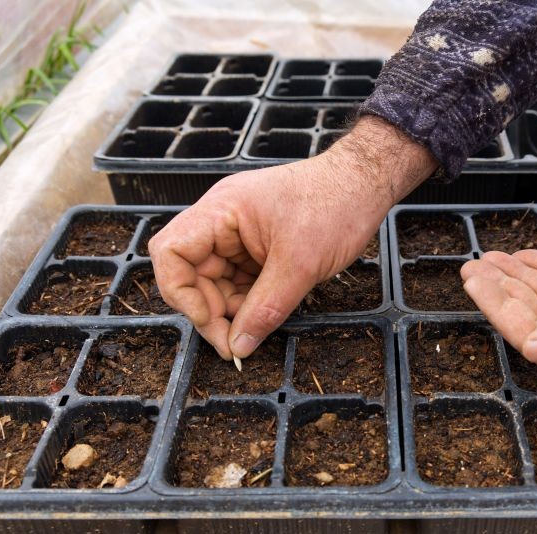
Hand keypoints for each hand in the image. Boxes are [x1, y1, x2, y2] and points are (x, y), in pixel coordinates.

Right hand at [150, 116, 435, 362]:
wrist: (366, 184)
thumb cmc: (335, 205)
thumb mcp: (301, 265)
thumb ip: (266, 308)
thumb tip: (239, 346)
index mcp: (221, 212)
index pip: (170, 252)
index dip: (181, 293)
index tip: (211, 322)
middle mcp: (222, 222)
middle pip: (191, 273)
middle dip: (210, 310)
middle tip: (235, 343)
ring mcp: (239, 235)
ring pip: (215, 282)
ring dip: (230, 309)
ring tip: (254, 329)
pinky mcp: (257, 247)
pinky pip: (239, 281)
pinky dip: (248, 302)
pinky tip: (264, 315)